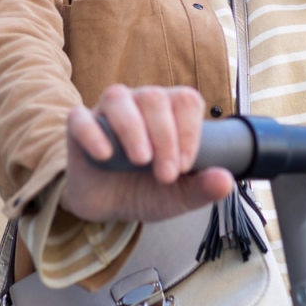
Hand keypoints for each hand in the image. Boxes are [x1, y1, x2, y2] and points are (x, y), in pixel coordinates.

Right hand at [62, 85, 235, 223]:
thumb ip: (202, 188)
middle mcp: (138, 104)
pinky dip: (93, 133)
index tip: (185, 166)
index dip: (189, 130)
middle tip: (165, 174)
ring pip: (118, 97)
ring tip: (140, 160)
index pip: (185, 100)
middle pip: (154, 97)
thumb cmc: (145, 190)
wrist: (107, 208)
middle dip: (164, 136)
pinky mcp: (78, 127)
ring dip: (133, 128)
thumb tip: (227, 180)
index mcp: (168, 113)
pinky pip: (80, 118)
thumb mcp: (177, 196)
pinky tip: (105, 155)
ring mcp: (106, 112)